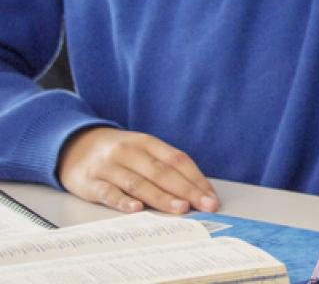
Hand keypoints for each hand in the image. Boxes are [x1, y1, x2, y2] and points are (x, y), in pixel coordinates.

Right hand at [57, 128, 219, 214]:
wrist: (72, 146)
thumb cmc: (118, 153)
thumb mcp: (141, 150)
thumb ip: (164, 166)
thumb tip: (194, 190)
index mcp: (147, 142)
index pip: (177, 159)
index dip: (196, 178)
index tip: (211, 196)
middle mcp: (128, 152)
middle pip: (161, 172)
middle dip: (186, 190)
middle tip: (205, 205)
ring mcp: (108, 167)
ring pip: (138, 183)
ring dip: (161, 197)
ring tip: (181, 208)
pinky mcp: (89, 182)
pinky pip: (108, 192)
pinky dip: (122, 202)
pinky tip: (137, 209)